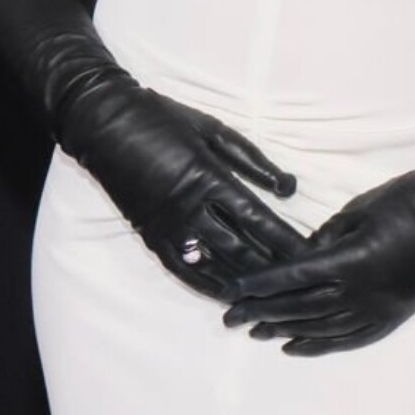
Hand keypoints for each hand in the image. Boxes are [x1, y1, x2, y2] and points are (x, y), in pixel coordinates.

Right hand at [67, 77, 310, 297]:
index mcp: (210, 178)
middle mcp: (191, 209)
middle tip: (300, 283)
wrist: (104, 124)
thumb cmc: (163, 119)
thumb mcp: (213, 130)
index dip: (286, 240)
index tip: (310, 254)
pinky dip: (207, 284)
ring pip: (215, 264)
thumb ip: (252, 161)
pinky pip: (183, 270)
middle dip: (273, 267)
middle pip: (241, 249)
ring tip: (272, 295)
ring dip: (244, 281)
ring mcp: (169, 226)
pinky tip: (228, 294)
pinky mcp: (151, 236)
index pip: (258, 219)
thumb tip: (289, 187)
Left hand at [218, 158, 414, 353]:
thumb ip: (325, 238)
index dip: (258, 287)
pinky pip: (349, 339)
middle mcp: (360, 293)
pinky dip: (320, 345)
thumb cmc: (407, 201)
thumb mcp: (358, 210)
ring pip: (321, 328)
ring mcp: (378, 309)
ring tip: (257, 333)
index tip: (231, 293)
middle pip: (299, 308)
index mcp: (348, 262)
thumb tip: (301, 257)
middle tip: (230, 319)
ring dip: (285, 331)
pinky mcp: (392, 317)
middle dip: (261, 314)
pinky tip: (295, 347)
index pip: (290, 279)